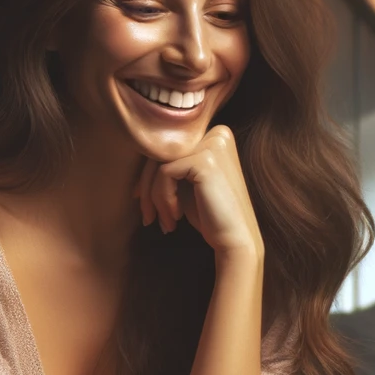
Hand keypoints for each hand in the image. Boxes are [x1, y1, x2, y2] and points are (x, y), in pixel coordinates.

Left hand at [136, 125, 262, 257]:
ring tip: (163, 222)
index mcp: (217, 135)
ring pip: (159, 163)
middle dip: (148, 188)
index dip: (151, 177)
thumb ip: (171, 167)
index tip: (147, 204)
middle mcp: (217, 133)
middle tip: (149, 217)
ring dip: (153, 197)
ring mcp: (212, 145)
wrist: (236, 241)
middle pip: (162, 153)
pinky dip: (162, 199)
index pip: (170, 149)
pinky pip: (164, 173)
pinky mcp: (204, 160)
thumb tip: (137, 165)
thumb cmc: (212, 216)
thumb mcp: (188, 185)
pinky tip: (175, 218)